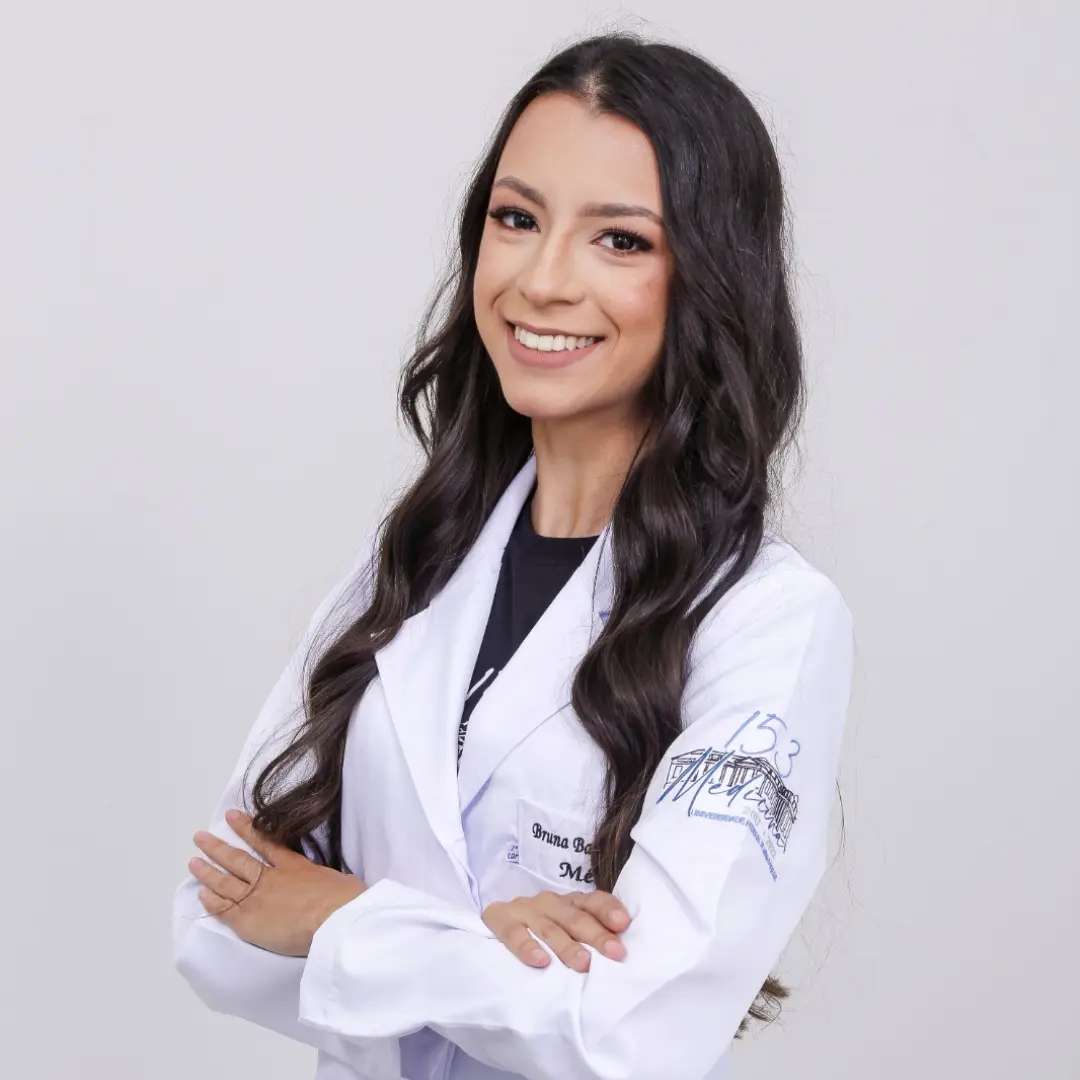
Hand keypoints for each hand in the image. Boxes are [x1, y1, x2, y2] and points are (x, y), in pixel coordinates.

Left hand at [188, 808, 365, 956]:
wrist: (333, 917)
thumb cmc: (344, 899)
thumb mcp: (340, 879)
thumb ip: (330, 879)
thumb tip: (343, 883)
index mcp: (294, 865)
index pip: (265, 842)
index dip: (247, 828)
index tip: (232, 816)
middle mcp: (270, 878)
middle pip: (238, 859)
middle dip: (217, 847)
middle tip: (200, 837)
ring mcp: (257, 897)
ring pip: (226, 881)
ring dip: (208, 870)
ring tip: (193, 860)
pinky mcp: (248, 920)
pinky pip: (225, 908)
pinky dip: (212, 900)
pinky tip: (201, 893)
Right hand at [482, 889, 630, 972]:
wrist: (496, 918)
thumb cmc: (540, 930)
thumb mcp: (565, 930)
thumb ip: (588, 938)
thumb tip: (620, 957)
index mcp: (570, 903)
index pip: (593, 901)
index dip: (608, 910)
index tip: (623, 924)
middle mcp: (550, 903)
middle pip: (576, 918)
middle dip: (597, 935)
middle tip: (615, 953)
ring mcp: (525, 910)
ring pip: (550, 929)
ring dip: (567, 946)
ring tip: (584, 963)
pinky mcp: (501, 919)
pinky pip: (514, 933)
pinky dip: (527, 946)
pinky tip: (539, 961)